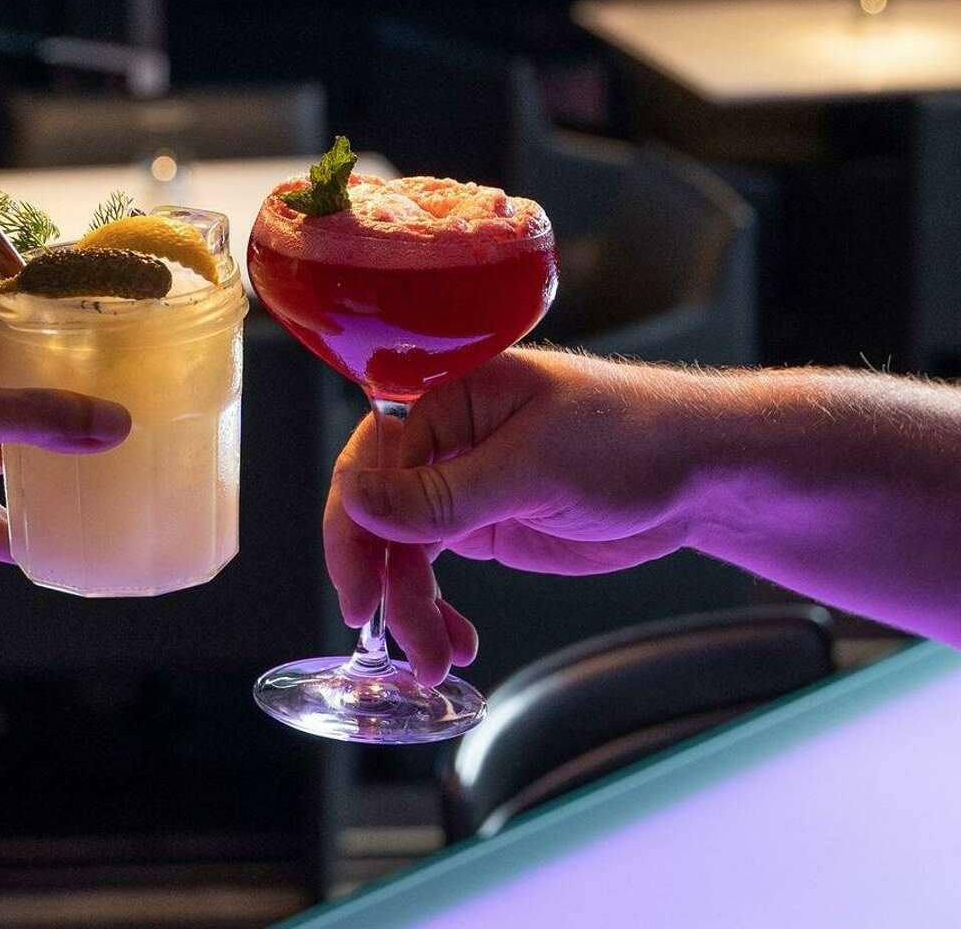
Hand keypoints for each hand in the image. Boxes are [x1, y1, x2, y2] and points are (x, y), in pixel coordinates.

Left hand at [0, 290, 129, 650]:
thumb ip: (40, 414)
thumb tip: (114, 421)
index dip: (37, 302)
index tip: (92, 301)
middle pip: (14, 376)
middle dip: (61, 378)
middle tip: (120, 371)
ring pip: (19, 445)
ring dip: (58, 448)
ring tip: (117, 437)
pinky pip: (10, 518)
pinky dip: (38, 524)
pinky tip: (79, 522)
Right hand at [325, 350, 703, 681]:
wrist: (701, 471)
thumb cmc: (631, 437)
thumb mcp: (531, 467)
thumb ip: (439, 493)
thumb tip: (355, 501)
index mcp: (446, 396)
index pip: (370, 462)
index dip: (355, 529)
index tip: (361, 590)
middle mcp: (442, 438)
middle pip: (378, 513)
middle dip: (384, 580)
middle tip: (395, 637)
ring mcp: (460, 484)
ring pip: (402, 551)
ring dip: (412, 608)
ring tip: (436, 660)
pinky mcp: (482, 524)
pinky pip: (433, 569)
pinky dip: (436, 610)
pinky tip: (454, 640)